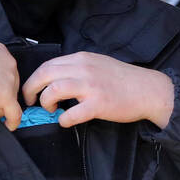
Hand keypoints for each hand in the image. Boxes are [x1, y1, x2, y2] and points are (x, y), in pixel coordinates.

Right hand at [0, 41, 22, 129]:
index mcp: (0, 51)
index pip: (5, 71)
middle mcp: (9, 63)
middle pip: (11, 84)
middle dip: (0, 94)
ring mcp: (10, 80)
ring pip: (11, 98)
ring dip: (1, 105)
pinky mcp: (6, 96)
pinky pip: (15, 113)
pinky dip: (13, 121)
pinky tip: (9, 125)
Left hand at [20, 51, 174, 129]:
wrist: (148, 90)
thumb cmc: (124, 80)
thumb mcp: (98, 64)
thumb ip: (78, 68)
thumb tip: (56, 79)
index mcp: (82, 58)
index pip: (47, 64)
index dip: (34, 78)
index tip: (32, 89)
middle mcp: (84, 69)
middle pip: (44, 74)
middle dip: (30, 89)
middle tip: (31, 101)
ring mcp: (91, 86)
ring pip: (53, 90)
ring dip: (45, 102)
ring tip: (50, 109)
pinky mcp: (99, 104)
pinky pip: (71, 113)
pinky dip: (63, 120)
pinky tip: (66, 121)